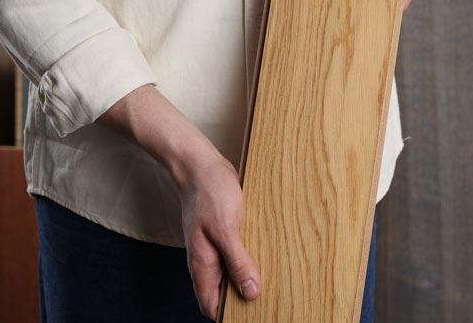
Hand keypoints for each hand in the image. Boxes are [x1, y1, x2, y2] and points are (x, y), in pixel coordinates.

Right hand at [177, 150, 260, 319]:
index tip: (254, 314)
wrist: (200, 165)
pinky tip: (265, 254)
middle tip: (270, 298)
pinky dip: (249, 259)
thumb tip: (251, 292)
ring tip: (272, 277)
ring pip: (232, 275)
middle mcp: (207, 261)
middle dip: (244, 299)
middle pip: (224, 294)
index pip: (212, 306)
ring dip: (248, 277)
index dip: (230, 316)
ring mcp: (214, 248)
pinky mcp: (224, 236)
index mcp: (202, 265)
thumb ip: (237, 261)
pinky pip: (237, 256)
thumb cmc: (209, 193)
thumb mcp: (226, 228)